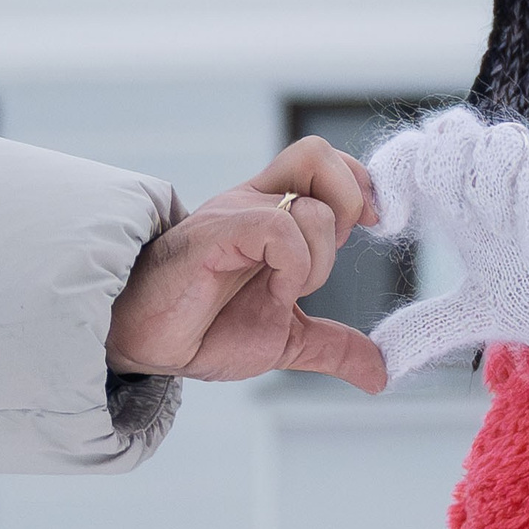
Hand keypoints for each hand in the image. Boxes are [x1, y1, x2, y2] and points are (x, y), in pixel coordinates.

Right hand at [106, 137, 386, 393]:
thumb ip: (334, 346)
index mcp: (274, 213)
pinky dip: (293, 267)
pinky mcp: (218, 232)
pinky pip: (279, 227)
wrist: (148, 343)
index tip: (371, 227)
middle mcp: (256, 202)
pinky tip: (273, 293)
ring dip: (318, 260)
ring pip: (311, 205)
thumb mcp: (286, 339)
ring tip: (286, 292)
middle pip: (319, 154)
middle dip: (349, 207)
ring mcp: (236, 212)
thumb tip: (380, 374)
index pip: (327, 161)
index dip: (359, 186)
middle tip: (326, 259)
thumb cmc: (204, 328)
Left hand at [365, 108, 528, 384]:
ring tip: (497, 236)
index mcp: (458, 199)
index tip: (390, 228)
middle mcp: (493, 177)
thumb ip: (426, 328)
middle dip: (438, 168)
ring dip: (487, 185)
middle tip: (446, 218)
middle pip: (449, 128)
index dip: (389, 174)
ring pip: (496, 138)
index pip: (412, 152)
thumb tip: (380, 364)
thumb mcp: (473, 314)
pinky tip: (528, 246)